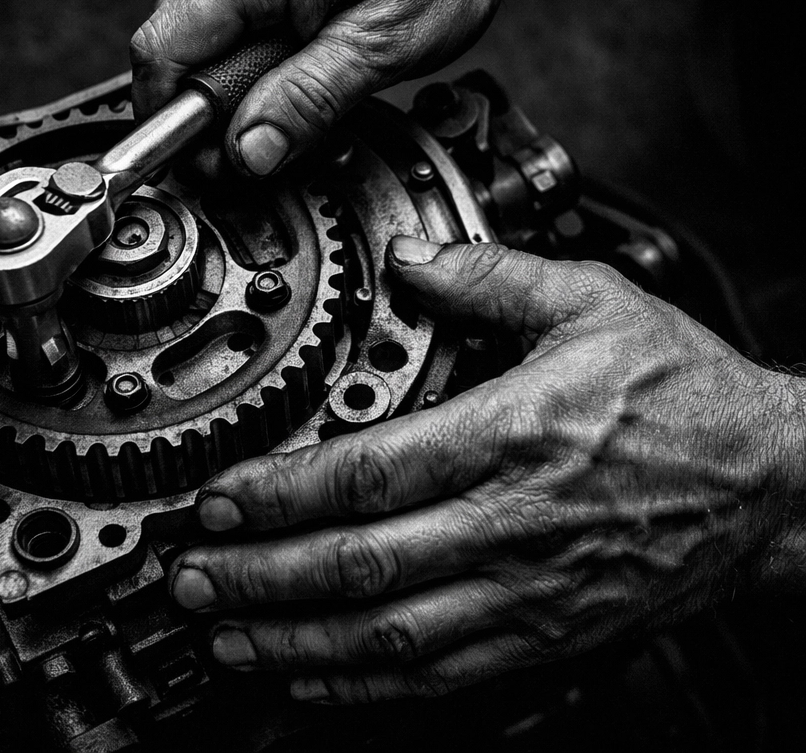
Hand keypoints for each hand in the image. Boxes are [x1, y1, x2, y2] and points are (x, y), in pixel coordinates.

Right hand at [130, 0, 543, 176]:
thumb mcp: (385, 46)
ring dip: (233, 68)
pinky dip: (247, 35)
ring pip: (194, 23)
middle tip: (270, 129)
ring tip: (298, 73)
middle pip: (173, 41)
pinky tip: (296, 42)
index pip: (161, 48)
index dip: (170, 117)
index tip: (203, 158)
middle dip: (212, 100)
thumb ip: (309, 102)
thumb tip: (250, 150)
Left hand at [167, 239, 804, 703]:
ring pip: (390, 633)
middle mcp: (511, 521)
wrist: (771, 483)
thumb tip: (411, 254)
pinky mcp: (547, 635)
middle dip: (260, 575)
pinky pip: (443, 674)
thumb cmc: (682, 394)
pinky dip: (367, 682)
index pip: (368, 472)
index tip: (219, 497)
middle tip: (190, 576)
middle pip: (359, 564)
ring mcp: (527, 591)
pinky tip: (313, 674)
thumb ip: (490, 275)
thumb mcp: (593, 303)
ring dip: (294, 640)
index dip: (278, 491)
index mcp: (512, 433)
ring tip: (225, 635)